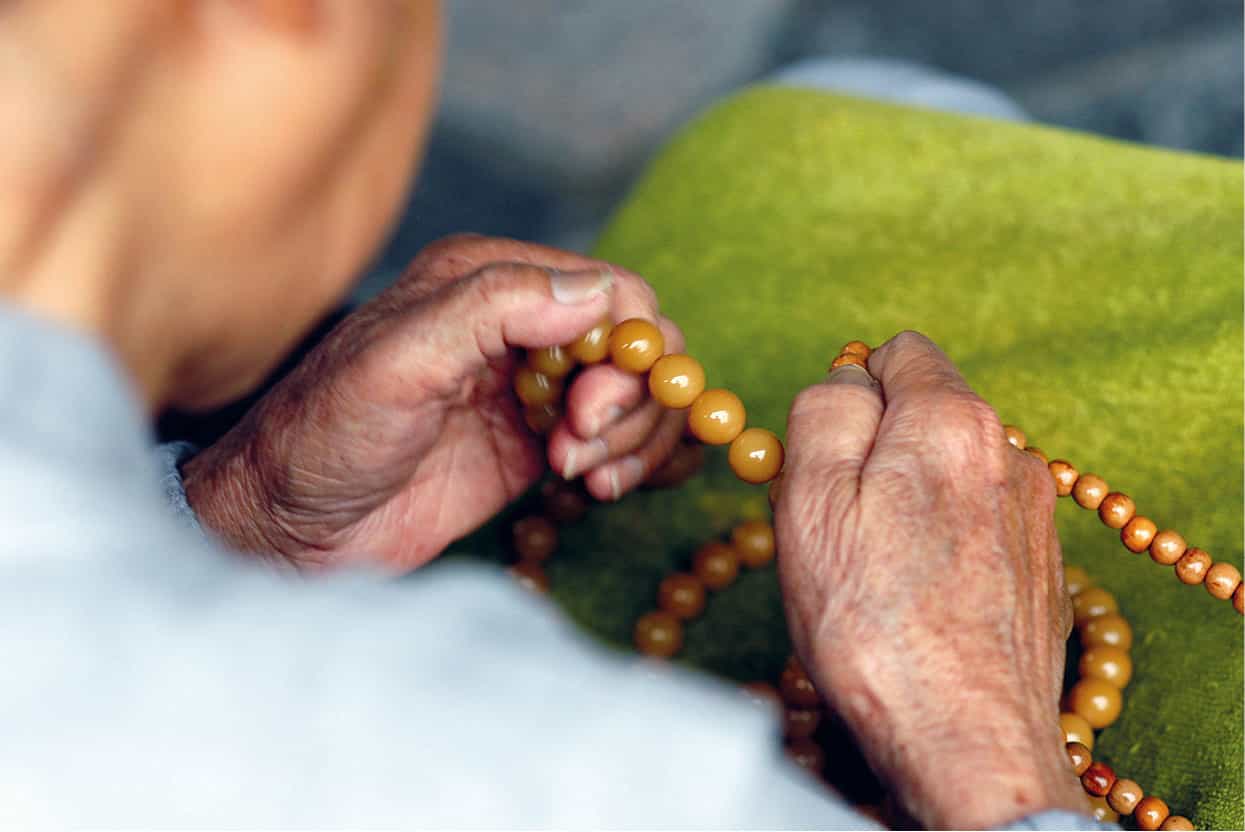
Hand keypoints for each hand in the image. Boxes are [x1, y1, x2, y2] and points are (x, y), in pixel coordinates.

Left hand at [183, 235, 686, 571]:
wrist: (293, 526)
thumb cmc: (326, 433)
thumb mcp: (399, 359)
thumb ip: (494, 308)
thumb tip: (597, 294)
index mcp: (486, 281)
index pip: (613, 291)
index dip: (627, 351)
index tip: (589, 410)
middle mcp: (520, 327)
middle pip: (640, 348)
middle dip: (630, 402)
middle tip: (578, 447)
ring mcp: (535, 389)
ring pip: (640, 397)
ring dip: (634, 439)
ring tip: (582, 476)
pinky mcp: (538, 444)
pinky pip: (621, 441)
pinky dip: (634, 463)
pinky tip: (599, 488)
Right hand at [776, 331, 1085, 828]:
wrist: (967, 741)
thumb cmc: (875, 626)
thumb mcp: (810, 500)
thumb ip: (824, 411)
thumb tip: (845, 378)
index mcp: (952, 421)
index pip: (897, 353)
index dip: (850, 395)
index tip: (828, 459)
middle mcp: (1010, 453)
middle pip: (923, 413)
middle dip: (875, 450)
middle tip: (842, 526)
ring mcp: (1034, 513)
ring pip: (947, 471)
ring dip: (909, 499)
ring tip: (881, 572)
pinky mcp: (1042, 565)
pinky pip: (975, 522)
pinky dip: (943, 541)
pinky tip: (923, 598)